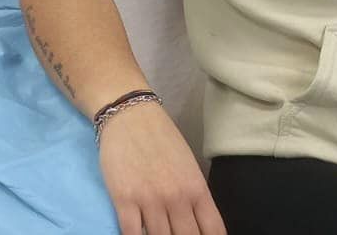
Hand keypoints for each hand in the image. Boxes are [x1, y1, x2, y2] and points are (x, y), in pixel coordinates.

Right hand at [98, 101, 227, 234]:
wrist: (131, 114)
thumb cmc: (161, 138)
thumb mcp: (187, 165)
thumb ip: (194, 196)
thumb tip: (198, 224)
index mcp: (196, 188)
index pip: (212, 230)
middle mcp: (177, 197)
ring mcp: (150, 200)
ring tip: (160, 233)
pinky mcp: (124, 200)